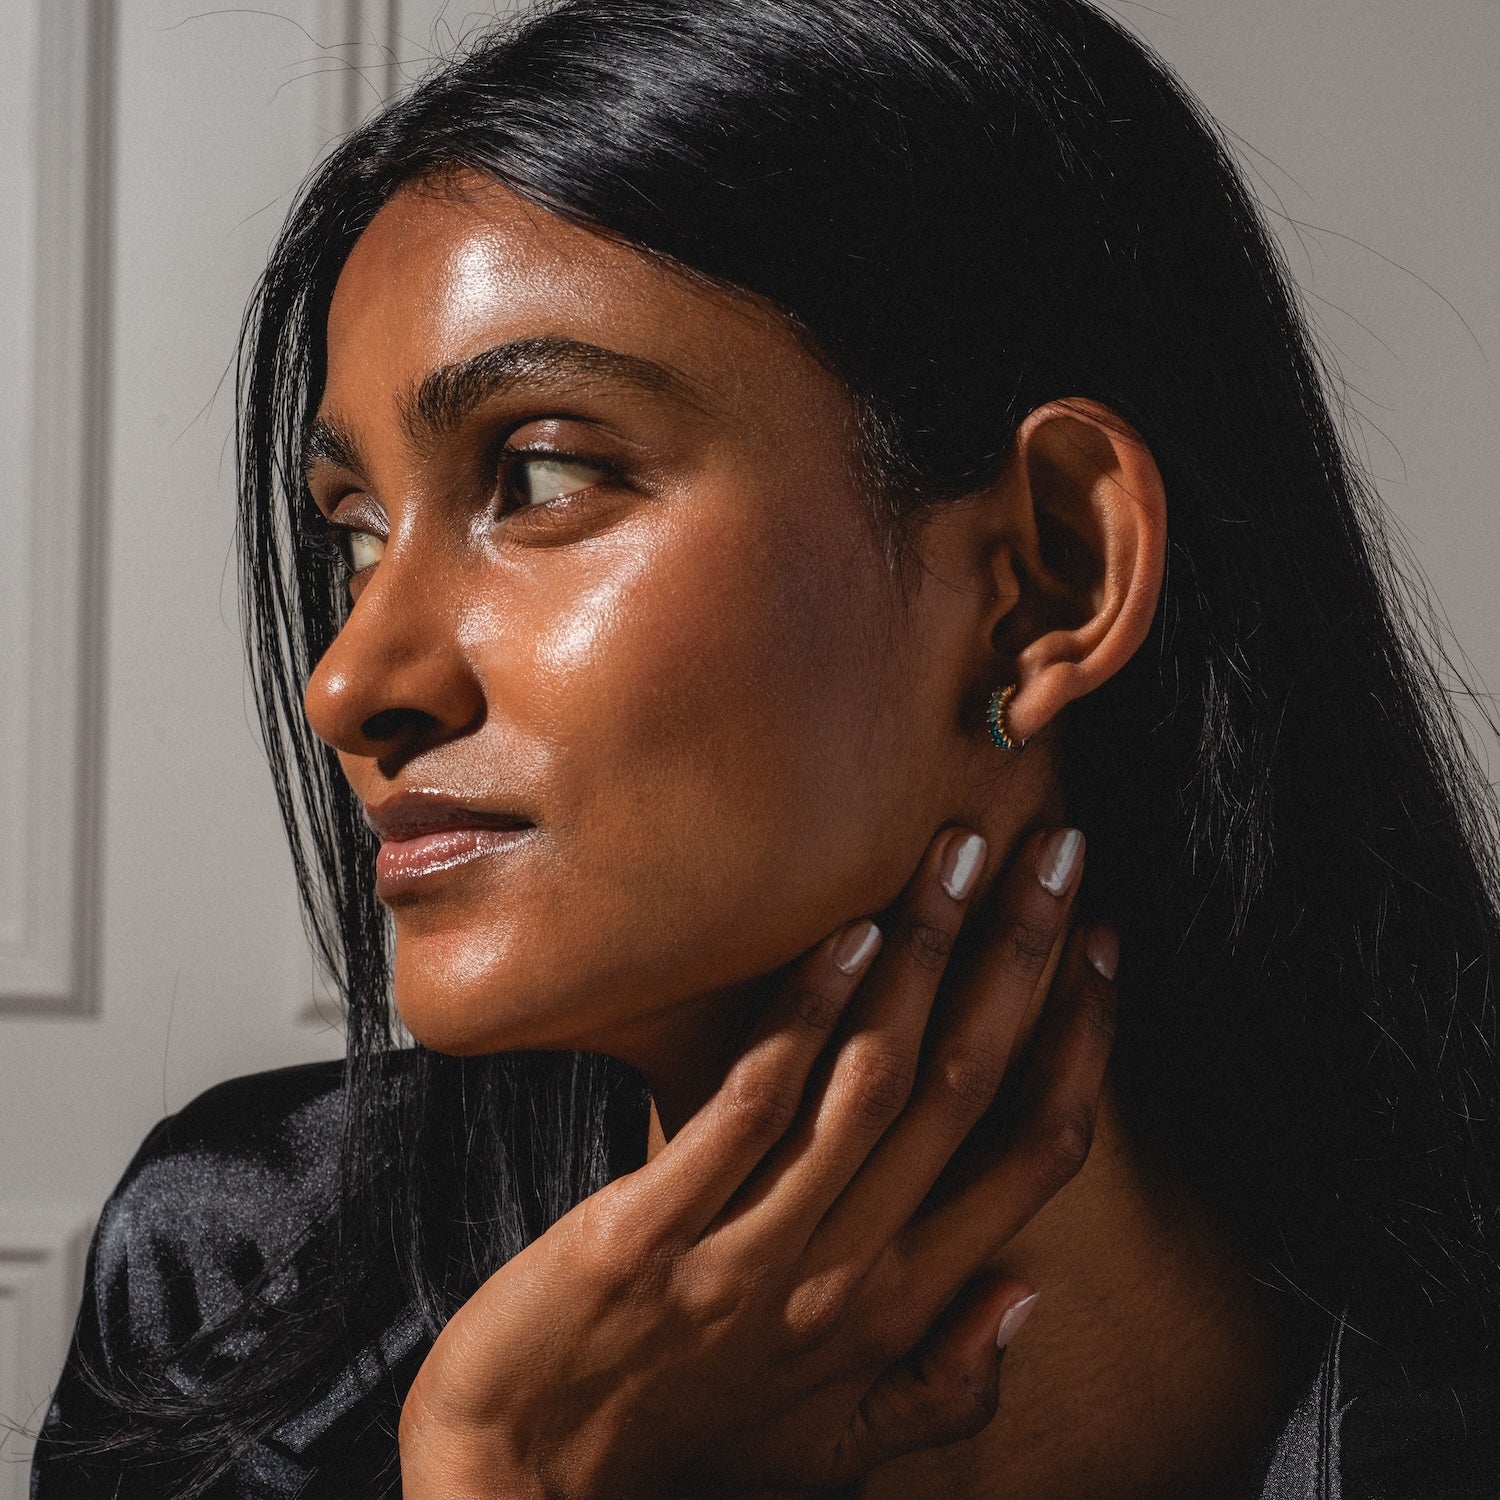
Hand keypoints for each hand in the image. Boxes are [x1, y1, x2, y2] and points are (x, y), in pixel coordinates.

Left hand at [399, 825, 1116, 1498]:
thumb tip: (1027, 1296)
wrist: (527, 1487)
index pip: (1028, 1153)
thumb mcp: (835, 1444)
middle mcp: (846, 1272)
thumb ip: (944, 1384)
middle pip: (967, 1087)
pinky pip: (751, 1106)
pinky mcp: (654, 1229)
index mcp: (898, 1307)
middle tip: (1056, 854)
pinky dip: (805, 1017)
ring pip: (873, 1078)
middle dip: (1019, 957)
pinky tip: (848, 935)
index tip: (1097, 945)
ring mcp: (751, 1249)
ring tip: (961, 856)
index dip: (1077, 1041)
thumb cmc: (690, 1450)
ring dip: (927, 956)